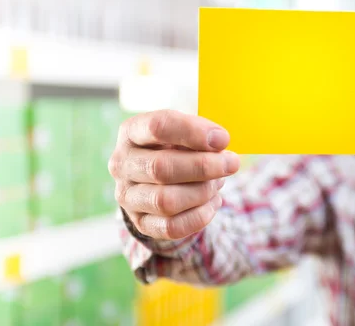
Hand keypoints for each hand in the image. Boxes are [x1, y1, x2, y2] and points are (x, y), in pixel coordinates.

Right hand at [109, 109, 239, 240]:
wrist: (158, 178)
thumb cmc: (177, 146)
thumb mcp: (184, 131)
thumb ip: (199, 132)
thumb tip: (219, 142)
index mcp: (131, 132)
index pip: (158, 127)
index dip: (193, 132)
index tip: (223, 139)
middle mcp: (122, 164)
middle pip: (161, 168)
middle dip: (204, 167)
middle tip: (232, 163)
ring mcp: (127, 196)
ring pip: (166, 201)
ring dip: (202, 192)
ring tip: (219, 182)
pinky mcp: (140, 223)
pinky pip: (171, 227)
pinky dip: (200, 216)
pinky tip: (214, 201)